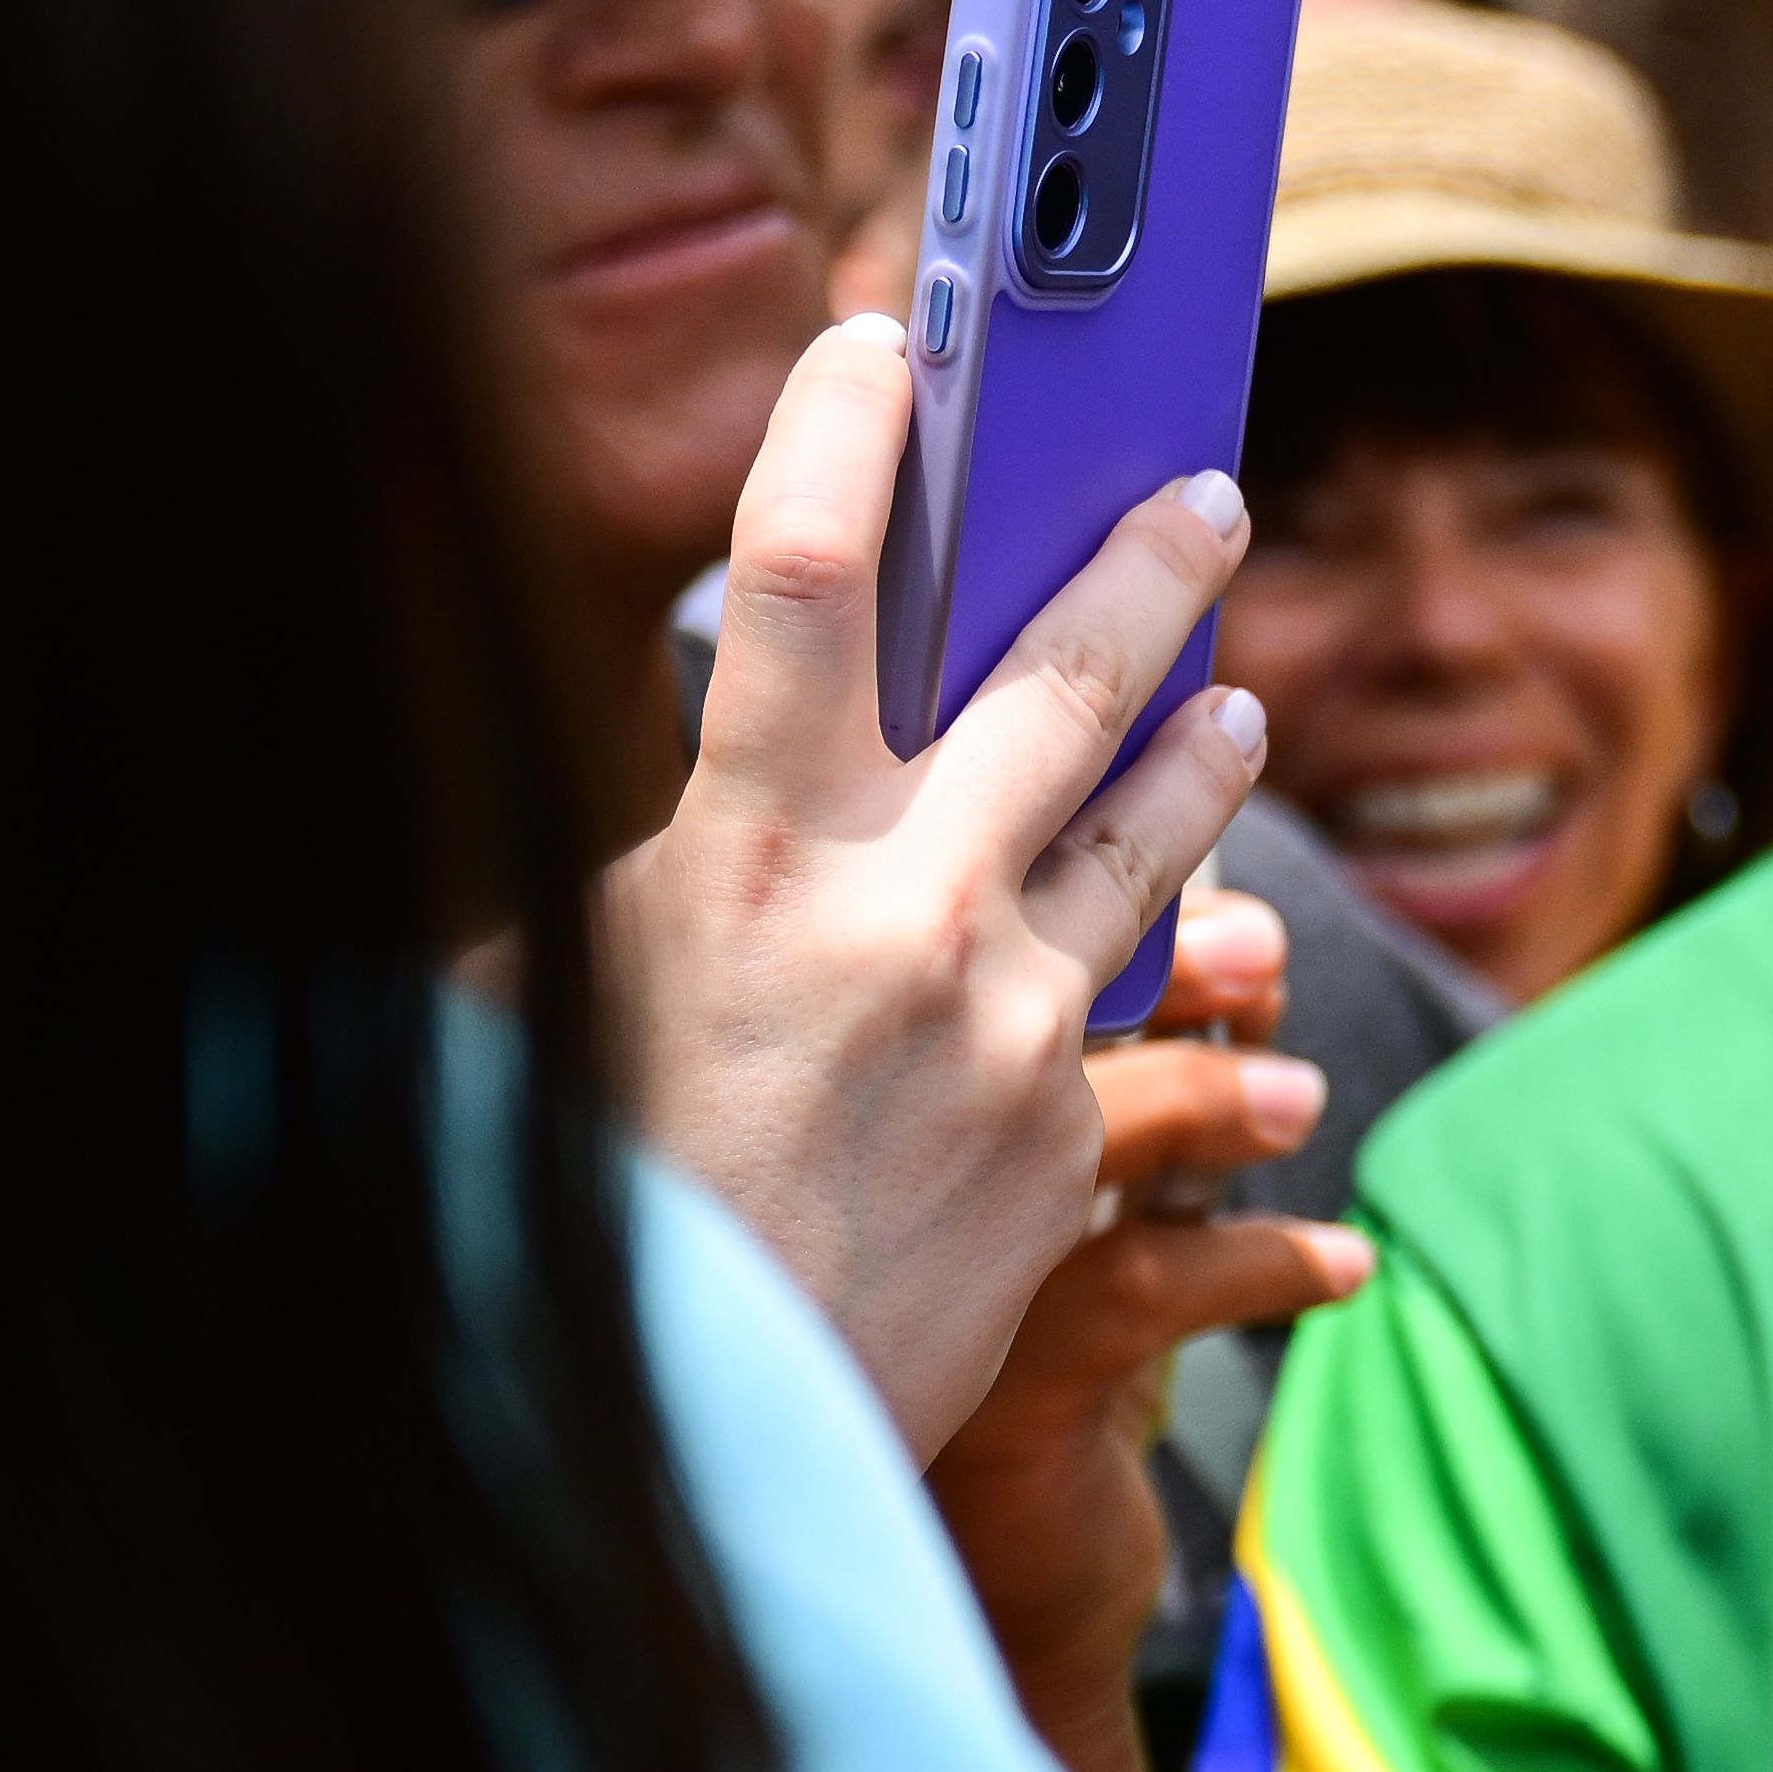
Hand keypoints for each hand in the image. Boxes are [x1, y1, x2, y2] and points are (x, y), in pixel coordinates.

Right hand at [611, 315, 1267, 1446]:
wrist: (676, 1425)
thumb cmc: (561, 1200)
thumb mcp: (529, 999)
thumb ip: (608, 880)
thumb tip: (627, 798)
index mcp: (740, 854)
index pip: (806, 577)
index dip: (844, 434)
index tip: (881, 345)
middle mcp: (903, 913)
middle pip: (1064, 684)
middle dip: (1148, 571)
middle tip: (1214, 496)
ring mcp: (1011, 1029)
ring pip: (1155, 844)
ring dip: (1204, 761)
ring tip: (1242, 708)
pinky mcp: (1069, 1148)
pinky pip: (1146, 1051)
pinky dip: (1186, 1015)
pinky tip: (1240, 1011)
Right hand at [917, 892, 1360, 1771]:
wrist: (1014, 1609)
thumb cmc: (1052, 1381)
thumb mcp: (1098, 1218)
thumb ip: (1149, 1098)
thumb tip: (1255, 950)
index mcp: (887, 1142)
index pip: (982, 982)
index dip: (1107, 924)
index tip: (1229, 921)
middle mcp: (878, 1206)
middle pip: (1009, 1032)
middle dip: (1157, 970)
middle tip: (1265, 956)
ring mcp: (927, 1300)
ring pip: (1064, 1149)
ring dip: (1207, 1104)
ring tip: (1302, 1101)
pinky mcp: (1001, 1401)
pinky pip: (1142, 1288)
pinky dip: (1264, 1261)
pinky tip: (1347, 1267)